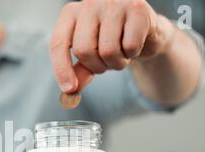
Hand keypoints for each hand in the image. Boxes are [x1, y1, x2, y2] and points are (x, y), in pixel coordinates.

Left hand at [50, 0, 175, 93]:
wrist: (145, 32)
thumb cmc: (112, 42)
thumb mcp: (91, 57)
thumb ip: (79, 72)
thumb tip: (72, 90)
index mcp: (71, 13)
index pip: (59, 43)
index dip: (62, 69)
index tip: (69, 89)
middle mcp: (90, 3)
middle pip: (83, 50)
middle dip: (96, 66)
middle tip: (106, 63)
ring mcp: (114, 3)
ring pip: (108, 50)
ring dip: (116, 63)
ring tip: (121, 53)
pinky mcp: (137, 8)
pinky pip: (130, 45)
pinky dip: (133, 54)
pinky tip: (134, 45)